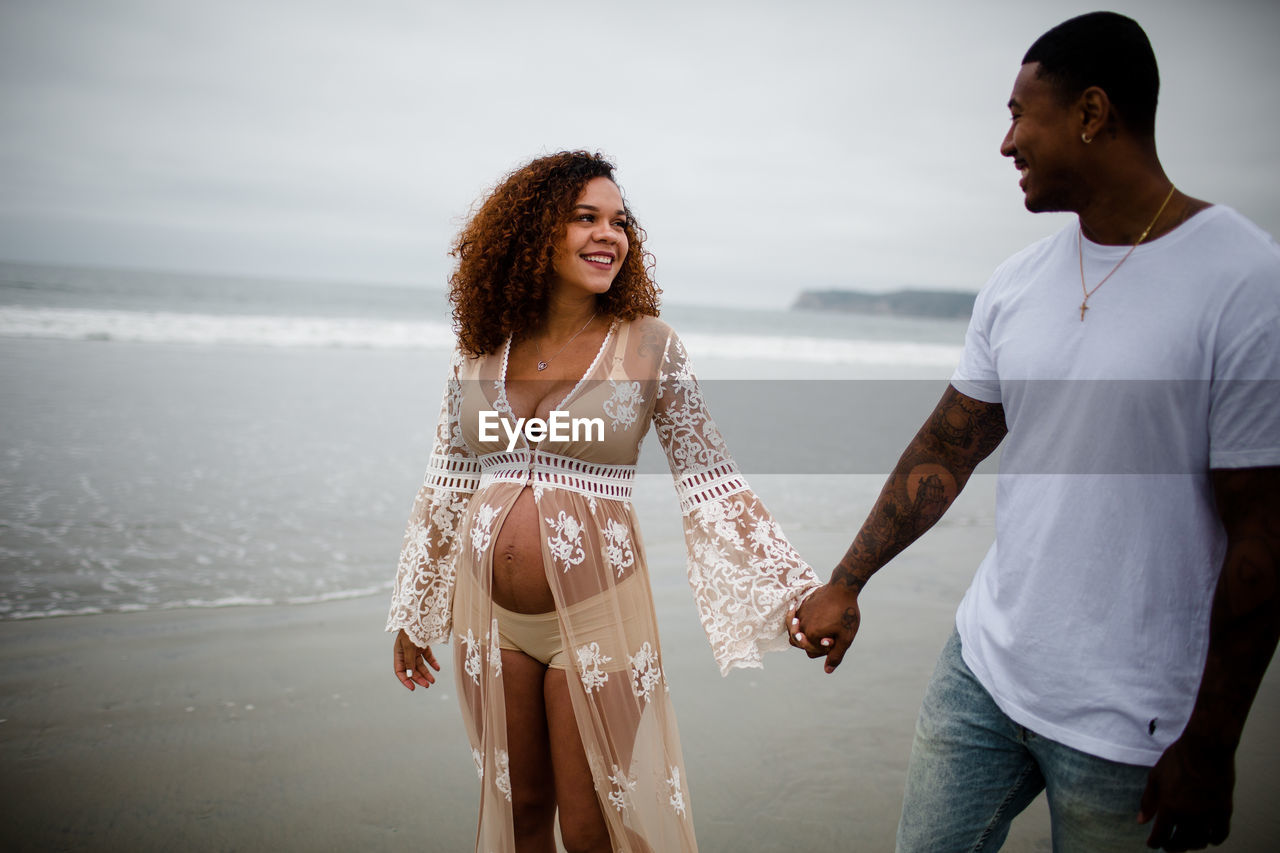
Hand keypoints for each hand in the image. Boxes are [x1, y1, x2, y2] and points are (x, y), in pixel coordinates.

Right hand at [393, 629, 440, 691]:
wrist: (419, 615)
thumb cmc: (410, 630)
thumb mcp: (409, 646)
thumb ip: (409, 661)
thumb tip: (409, 675)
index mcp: (399, 653)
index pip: (400, 671)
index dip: (405, 680)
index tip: (413, 688)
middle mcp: (406, 653)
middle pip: (411, 669)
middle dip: (419, 678)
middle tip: (427, 685)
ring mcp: (415, 649)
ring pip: (420, 665)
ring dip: (426, 673)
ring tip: (433, 680)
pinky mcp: (423, 646)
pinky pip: (428, 657)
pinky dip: (432, 663)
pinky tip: (437, 668)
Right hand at [787, 583, 861, 672]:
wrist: (842, 587)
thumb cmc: (846, 613)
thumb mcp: (846, 637)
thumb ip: (835, 655)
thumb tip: (827, 671)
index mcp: (811, 634)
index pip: (811, 651)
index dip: (823, 649)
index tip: (833, 639)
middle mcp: (801, 625)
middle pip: (800, 643)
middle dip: (812, 643)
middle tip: (827, 637)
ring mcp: (800, 614)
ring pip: (795, 630)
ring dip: (803, 633)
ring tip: (815, 630)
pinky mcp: (801, 606)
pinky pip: (796, 618)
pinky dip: (800, 622)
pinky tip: (810, 619)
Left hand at [1138, 734, 1233, 850]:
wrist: (1206, 747)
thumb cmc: (1177, 759)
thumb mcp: (1155, 777)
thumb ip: (1148, 801)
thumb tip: (1141, 821)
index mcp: (1169, 807)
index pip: (1160, 836)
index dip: (1155, 843)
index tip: (1153, 844)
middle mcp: (1189, 815)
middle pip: (1180, 843)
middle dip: (1172, 846)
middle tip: (1169, 846)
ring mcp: (1208, 814)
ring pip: (1200, 841)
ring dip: (1191, 845)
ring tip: (1186, 842)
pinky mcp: (1224, 810)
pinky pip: (1220, 834)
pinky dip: (1214, 839)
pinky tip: (1208, 838)